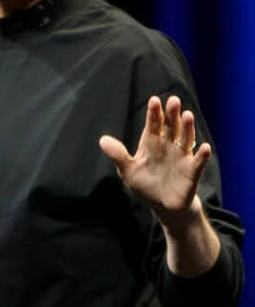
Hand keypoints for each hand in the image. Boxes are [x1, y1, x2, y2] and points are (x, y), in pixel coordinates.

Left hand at [99, 95, 211, 229]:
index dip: (154, 113)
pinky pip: (198, 162)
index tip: (154, 100)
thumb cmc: (144, 185)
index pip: (153, 124)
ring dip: (187, 128)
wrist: (161, 206)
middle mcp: (168, 146)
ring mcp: (181, 157)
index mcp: (151, 143)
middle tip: (173, 100)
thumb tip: (102, 140)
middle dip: (172, 114)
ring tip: (187, 115)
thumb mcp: (128, 171)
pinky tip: (205, 148)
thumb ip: (118, 155)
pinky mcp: (191, 171)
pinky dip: (202, 155)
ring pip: (185, 139)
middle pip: (171, 127)